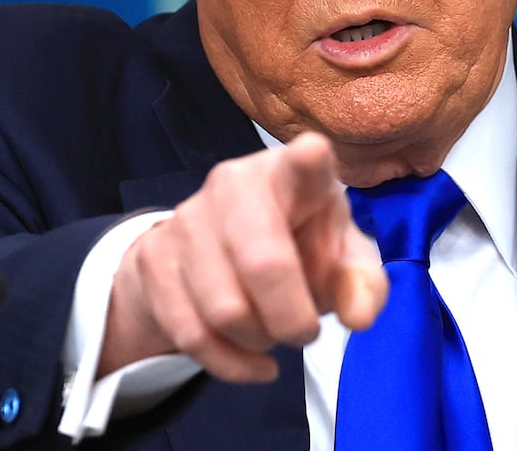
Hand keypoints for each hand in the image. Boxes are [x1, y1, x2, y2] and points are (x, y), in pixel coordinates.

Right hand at [99, 132, 387, 380]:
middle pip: (263, 262)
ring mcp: (187, 219)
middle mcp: (235, 184)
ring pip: (225, 309)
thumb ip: (362, 283)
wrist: (213, 254)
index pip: (302, 161)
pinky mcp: (154, 258)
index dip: (307, 160)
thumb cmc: (297, 247)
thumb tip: (360, 316)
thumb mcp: (341, 260)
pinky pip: (192, 333)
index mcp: (293, 174)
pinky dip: (231, 363)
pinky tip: (255, 363)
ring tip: (273, 333)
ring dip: (259, 340)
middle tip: (306, 333)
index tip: (312, 154)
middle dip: (292, 317)